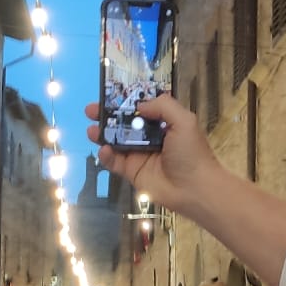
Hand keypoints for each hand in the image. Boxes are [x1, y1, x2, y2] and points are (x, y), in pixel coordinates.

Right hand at [84, 92, 222, 214]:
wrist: (194, 189)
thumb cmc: (191, 153)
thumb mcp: (184, 121)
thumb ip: (163, 106)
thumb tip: (140, 104)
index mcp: (163, 124)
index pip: (141, 109)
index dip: (125, 102)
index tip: (109, 96)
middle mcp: (150, 138)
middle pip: (124, 124)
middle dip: (107, 116)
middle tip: (91, 111)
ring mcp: (139, 155)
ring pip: (116, 142)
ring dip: (102, 134)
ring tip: (92, 130)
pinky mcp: (132, 172)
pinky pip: (115, 162)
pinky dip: (106, 155)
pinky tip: (103, 149)